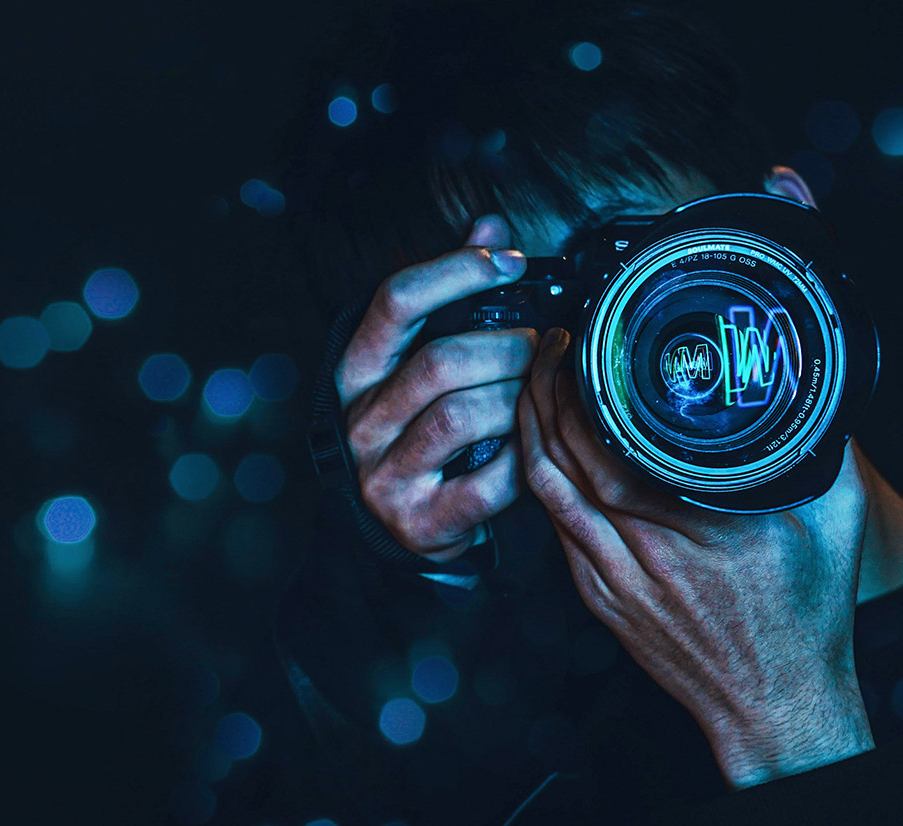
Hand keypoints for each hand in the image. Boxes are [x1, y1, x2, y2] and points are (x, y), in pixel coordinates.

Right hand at [336, 215, 537, 561]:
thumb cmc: (427, 429)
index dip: (458, 270)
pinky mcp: (420, 521)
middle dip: (508, 348)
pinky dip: (522, 459)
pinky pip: (488, 481)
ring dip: (518, 398)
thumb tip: (491, 225)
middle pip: (440, 361)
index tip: (512, 263)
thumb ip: (456, 293)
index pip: (396, 300)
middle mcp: (359, 420)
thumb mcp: (427, 359)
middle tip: (545, 346)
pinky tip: (534, 445)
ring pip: (463, 416)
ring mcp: (384, 474)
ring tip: (542, 392)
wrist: (414, 523)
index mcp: (357, 369)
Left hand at [517, 328, 874, 788]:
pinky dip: (541, 480)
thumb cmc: (805, 622)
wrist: (775, 703)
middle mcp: (649, 551)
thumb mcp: (837, 522)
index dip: (582, 388)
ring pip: (547, 490)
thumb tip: (819, 392)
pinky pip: (555, 527)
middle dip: (545, 392)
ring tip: (533, 385)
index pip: (614, 443)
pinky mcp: (600, 598)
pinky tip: (542, 451)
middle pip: (566, 457)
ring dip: (531, 431)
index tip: (586, 344)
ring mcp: (615, 578)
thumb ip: (825, 451)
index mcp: (703, 525)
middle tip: (550, 349)